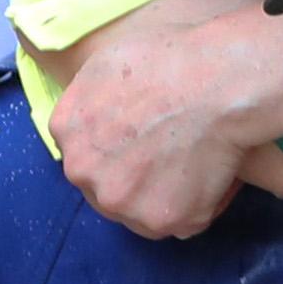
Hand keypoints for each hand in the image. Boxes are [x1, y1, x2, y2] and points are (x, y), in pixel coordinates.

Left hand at [47, 3, 282, 239]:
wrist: (216, 80)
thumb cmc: (170, 59)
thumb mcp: (105, 62)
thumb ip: (89, 101)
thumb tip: (100, 120)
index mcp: (66, 130)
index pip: (86, 156)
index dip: (117, 153)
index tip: (143, 144)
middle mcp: (84, 173)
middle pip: (107, 190)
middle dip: (135, 181)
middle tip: (171, 157)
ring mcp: (121, 201)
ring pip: (141, 212)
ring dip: (165, 198)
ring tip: (195, 163)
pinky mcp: (162, 221)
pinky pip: (182, 223)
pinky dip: (198, 206)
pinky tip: (213, 173)